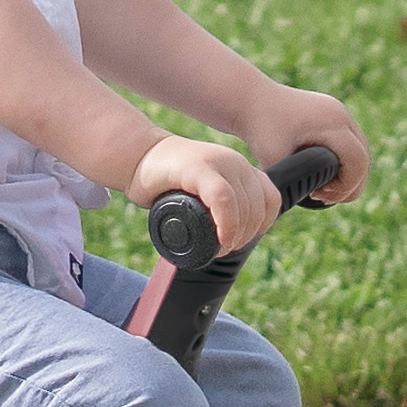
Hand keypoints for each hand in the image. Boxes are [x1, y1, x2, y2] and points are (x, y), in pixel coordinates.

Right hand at [133, 133, 278, 254]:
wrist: (136, 157)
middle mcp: (235, 162)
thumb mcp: (204, 191)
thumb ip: (223, 204)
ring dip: (236, 235)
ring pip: (245, 206)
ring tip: (219, 247)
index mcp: (240, 167)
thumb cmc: (165, 181)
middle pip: (258, 207)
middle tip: (224, 249)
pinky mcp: (198, 167)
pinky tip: (219, 240)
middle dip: (246, 236)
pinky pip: (223, 198)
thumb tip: (235, 238)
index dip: (263, 225)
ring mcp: (218, 162)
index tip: (242, 240)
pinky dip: (226, 223)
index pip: (270, 199)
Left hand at [245, 90, 371, 208]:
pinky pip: (350, 144)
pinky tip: (322, 175)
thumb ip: (290, 180)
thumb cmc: (259, 127)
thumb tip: (305, 203)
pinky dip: (344, 163)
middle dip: (349, 185)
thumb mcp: (271, 158)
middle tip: (322, 198)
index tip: (320, 196)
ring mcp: (340, 112)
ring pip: (360, 152)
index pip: (358, 161)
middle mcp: (341, 114)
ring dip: (348, 175)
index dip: (346, 186)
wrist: (251, 99)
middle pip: (363, 158)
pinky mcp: (334, 115)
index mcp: (331, 122)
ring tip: (321, 189)